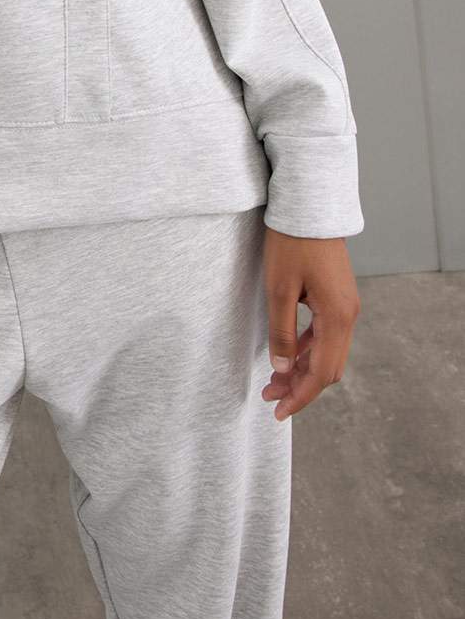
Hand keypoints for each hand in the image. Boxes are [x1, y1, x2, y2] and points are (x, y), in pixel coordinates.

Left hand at [262, 228, 360, 420]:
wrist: (309, 207)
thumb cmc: (291, 243)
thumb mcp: (279, 289)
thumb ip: (281, 331)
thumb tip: (282, 369)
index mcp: (337, 318)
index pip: (321, 373)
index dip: (300, 396)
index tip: (278, 411)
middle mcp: (348, 316)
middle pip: (328, 368)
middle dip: (300, 387)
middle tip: (270, 396)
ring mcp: (345, 307)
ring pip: (327, 353)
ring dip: (303, 369)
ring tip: (274, 380)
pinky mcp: (338, 298)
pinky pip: (325, 335)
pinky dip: (308, 350)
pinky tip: (287, 354)